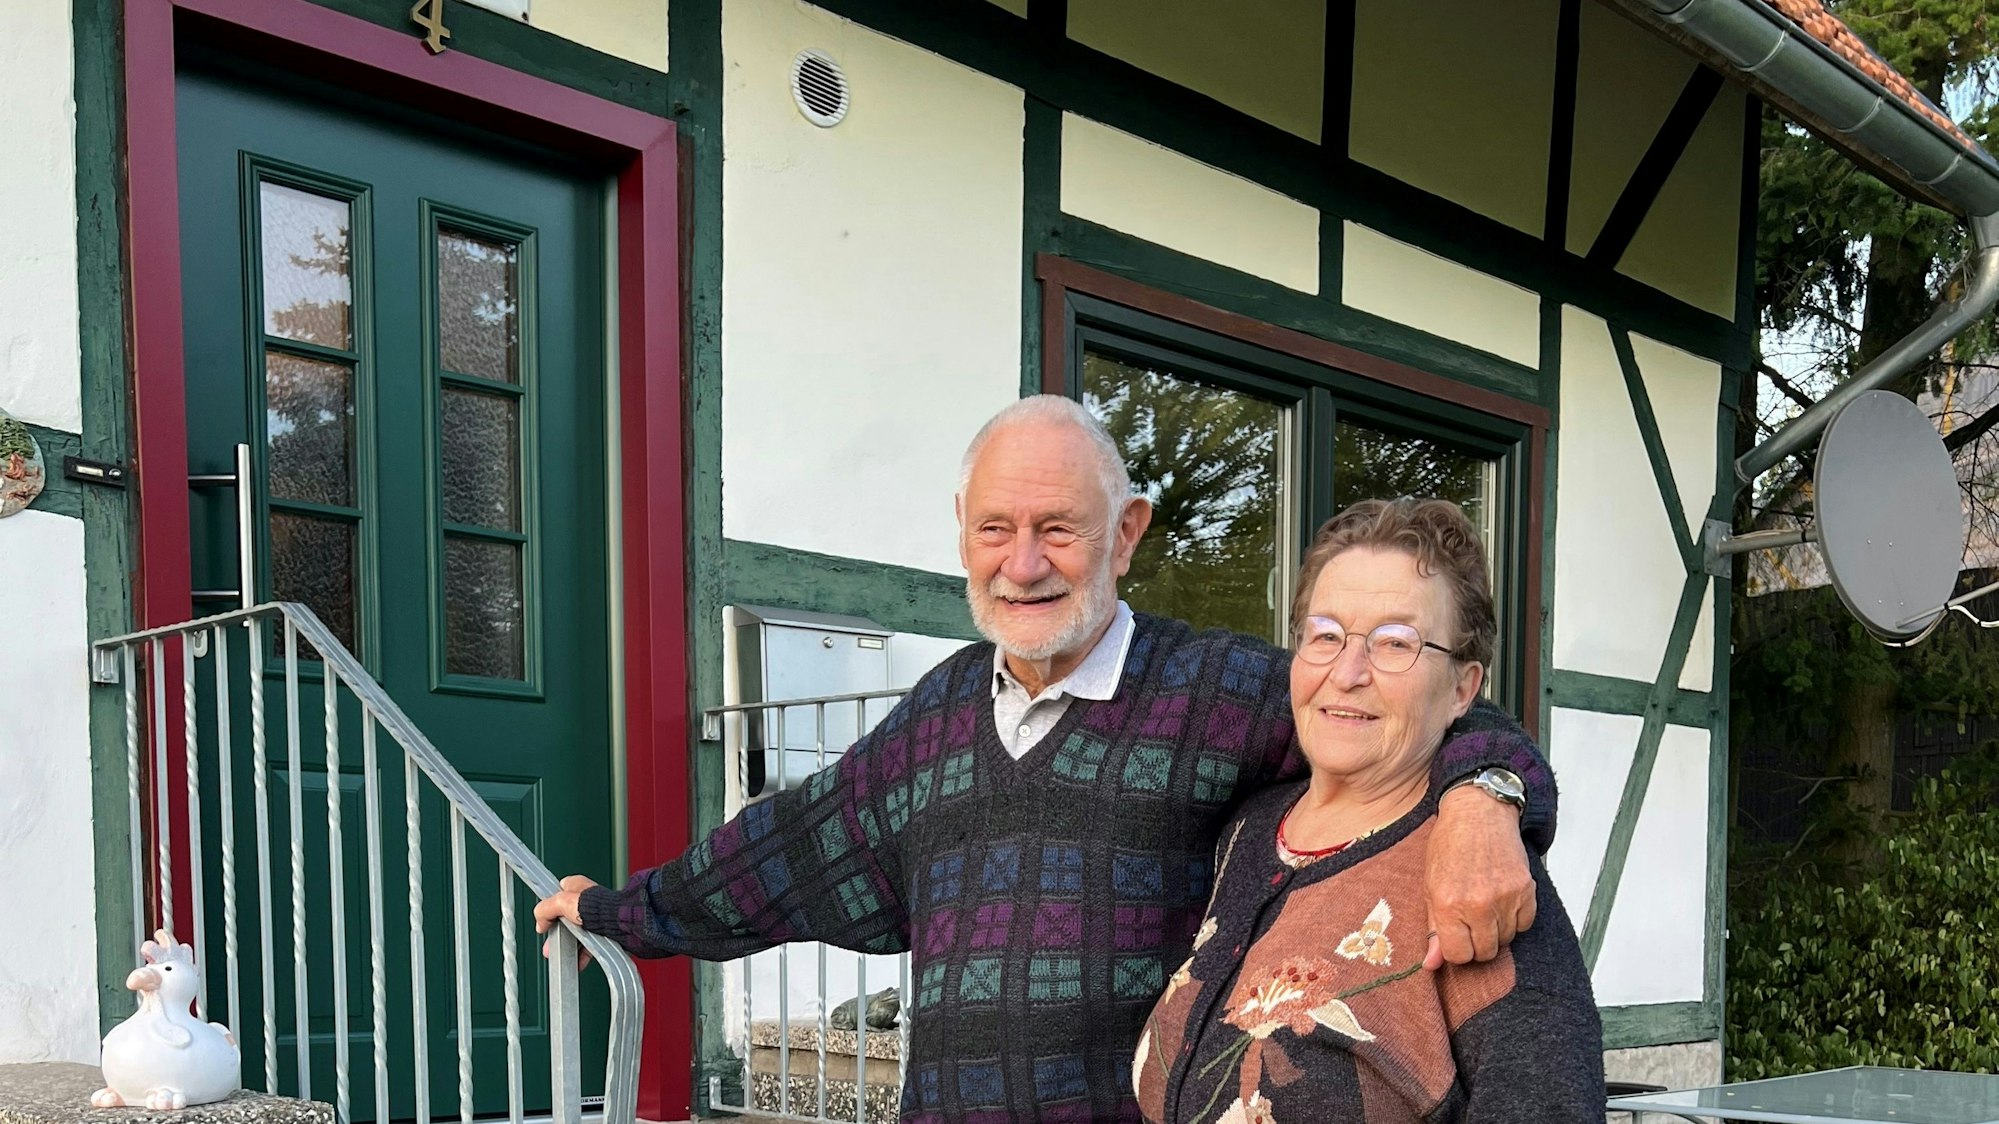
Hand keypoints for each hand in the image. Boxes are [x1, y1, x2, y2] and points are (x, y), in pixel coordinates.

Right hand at [534, 874, 598, 969]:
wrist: (616, 922)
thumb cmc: (595, 907)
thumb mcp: (560, 902)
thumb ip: (545, 909)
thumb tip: (540, 921)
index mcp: (576, 885)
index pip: (557, 894)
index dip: (548, 908)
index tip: (544, 921)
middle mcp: (587, 899)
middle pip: (565, 918)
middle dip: (557, 933)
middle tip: (550, 944)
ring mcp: (595, 916)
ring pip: (577, 933)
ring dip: (568, 946)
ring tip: (561, 955)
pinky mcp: (603, 931)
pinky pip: (589, 944)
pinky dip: (581, 954)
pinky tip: (576, 962)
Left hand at [1423, 787, 1534, 969]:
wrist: (1480, 813)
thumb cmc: (1450, 846)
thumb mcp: (1430, 886)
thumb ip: (1434, 928)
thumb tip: (1431, 965)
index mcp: (1448, 903)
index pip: (1458, 956)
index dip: (1457, 950)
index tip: (1456, 937)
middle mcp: (1478, 904)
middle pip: (1484, 952)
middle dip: (1477, 943)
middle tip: (1470, 920)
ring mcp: (1505, 897)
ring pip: (1506, 940)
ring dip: (1496, 931)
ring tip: (1485, 905)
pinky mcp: (1526, 890)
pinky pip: (1525, 925)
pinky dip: (1515, 918)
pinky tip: (1502, 900)